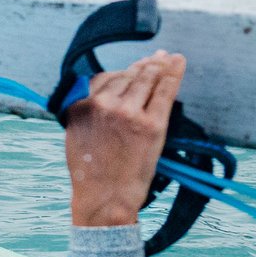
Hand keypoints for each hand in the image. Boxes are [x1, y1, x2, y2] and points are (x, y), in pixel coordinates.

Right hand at [64, 52, 184, 226]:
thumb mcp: (76, 135)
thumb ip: (87, 111)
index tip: (133, 69)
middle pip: (128, 76)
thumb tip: (107, 94)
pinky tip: (179, 62)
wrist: (104, 198)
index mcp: (81, 106)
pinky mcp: (152, 125)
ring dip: (159, 66)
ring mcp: (129, 114)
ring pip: (147, 80)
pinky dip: (173, 74)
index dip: (122, 72)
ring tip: (168, 58)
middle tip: (156, 58)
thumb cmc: (90, 172)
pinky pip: (165, 92)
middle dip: (144, 65)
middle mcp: (104, 105)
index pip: (104, 78)